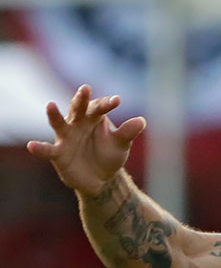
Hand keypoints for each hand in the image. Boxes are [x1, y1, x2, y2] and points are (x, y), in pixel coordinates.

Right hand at [27, 85, 146, 196]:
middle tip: (85, 89)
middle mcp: (78, 124)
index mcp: (94, 118)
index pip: (99, 107)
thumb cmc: (109, 154)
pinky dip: (39, 148)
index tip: (117, 101)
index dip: (106, 104)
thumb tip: (142, 121)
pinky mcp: (58, 154)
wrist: (100, 179)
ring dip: (54, 115)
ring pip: (59, 123)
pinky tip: (31, 146)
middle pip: (78, 108)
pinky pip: (48, 150)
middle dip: (81, 99)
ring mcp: (66, 138)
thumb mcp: (121, 144)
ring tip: (50, 105)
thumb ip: (128, 133)